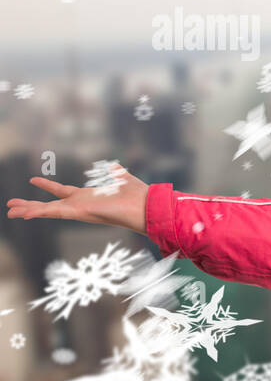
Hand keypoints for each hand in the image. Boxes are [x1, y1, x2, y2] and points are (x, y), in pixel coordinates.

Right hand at [7, 162, 149, 234]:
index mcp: (88, 197)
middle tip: (11, 205)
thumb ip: (116, 173)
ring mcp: (79, 210)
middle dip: (30, 205)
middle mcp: (81, 205)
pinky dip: (38, 212)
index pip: (63, 191)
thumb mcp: (122, 179)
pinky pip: (54, 212)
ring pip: (48, 210)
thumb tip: (115, 167)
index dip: (48, 187)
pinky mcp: (80, 213)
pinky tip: (23, 213)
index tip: (33, 180)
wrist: (147, 207)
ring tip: (10, 211)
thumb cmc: (138, 196)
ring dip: (28, 210)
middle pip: (50, 205)